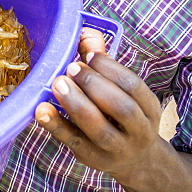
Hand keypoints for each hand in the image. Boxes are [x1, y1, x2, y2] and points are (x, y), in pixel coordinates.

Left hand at [35, 28, 191, 191]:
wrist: (134, 159)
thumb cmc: (121, 113)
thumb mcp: (120, 89)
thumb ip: (103, 60)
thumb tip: (85, 32)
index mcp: (149, 109)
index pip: (134, 86)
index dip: (111, 68)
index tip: (90, 55)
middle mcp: (139, 132)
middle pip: (122, 109)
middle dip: (95, 85)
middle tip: (71, 67)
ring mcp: (117, 149)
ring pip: (99, 129)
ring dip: (76, 104)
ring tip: (57, 83)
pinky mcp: (93, 159)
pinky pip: (74, 142)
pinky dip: (56, 125)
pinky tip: (41, 109)